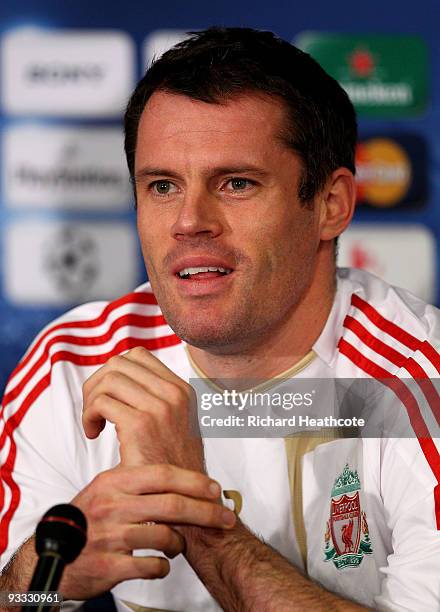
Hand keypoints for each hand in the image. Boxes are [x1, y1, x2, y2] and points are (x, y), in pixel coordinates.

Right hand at [60, 463, 234, 599]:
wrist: (55, 554)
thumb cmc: (89, 519)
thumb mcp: (108, 488)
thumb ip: (140, 479)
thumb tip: (182, 471)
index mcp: (115, 481)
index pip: (163, 474)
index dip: (194, 481)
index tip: (215, 489)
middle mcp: (112, 504)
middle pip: (171, 505)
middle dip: (205, 512)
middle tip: (225, 518)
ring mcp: (109, 535)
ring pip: (164, 536)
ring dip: (179, 543)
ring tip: (176, 545)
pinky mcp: (107, 565)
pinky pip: (150, 566)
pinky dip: (162, 567)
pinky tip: (160, 564)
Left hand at [82, 346, 202, 469]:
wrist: (183, 500)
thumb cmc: (171, 466)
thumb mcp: (174, 424)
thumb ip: (156, 398)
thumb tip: (121, 378)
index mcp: (182, 389)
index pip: (138, 356)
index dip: (115, 372)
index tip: (111, 397)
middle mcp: (174, 393)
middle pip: (119, 363)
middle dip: (98, 383)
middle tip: (95, 411)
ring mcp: (160, 407)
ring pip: (108, 379)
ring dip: (91, 399)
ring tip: (93, 423)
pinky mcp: (141, 425)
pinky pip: (101, 402)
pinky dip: (89, 416)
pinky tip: (93, 434)